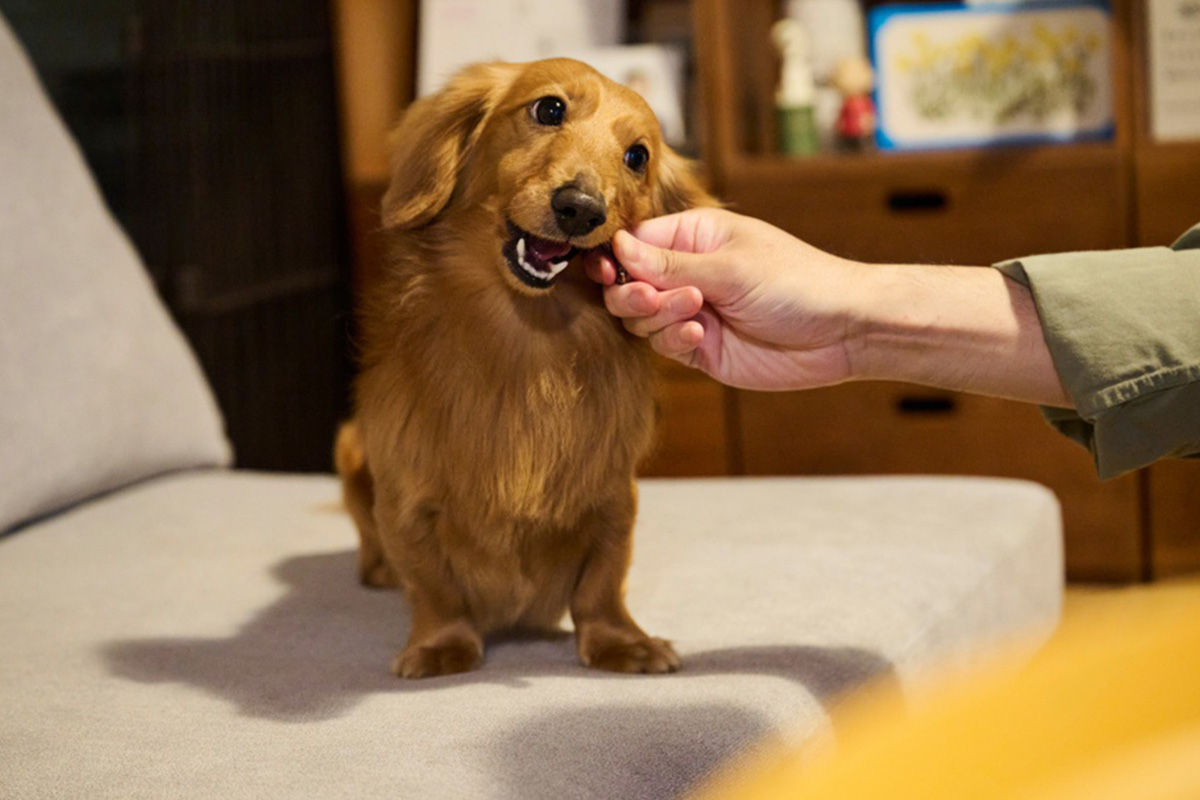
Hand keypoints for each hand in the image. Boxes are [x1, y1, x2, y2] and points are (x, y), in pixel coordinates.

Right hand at [585, 208, 864, 390]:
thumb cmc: (798, 282)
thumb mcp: (731, 267)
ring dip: (658, 317)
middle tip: (651, 299)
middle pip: (629, 282)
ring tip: (694, 313)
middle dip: (632, 292)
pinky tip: (701, 335)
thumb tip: (618, 247)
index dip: (614, 257)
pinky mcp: (701, 348)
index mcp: (694, 237)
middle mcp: (688, 273)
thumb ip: (671, 263)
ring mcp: (692, 312)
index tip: (609, 270)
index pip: (635, 242)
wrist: (843, 332)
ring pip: (641, 317)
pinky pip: (664, 345)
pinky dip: (674, 340)